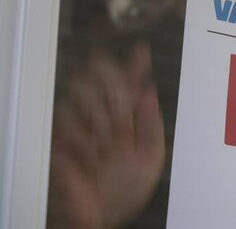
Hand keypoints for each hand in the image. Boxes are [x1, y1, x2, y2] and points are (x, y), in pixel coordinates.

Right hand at [47, 41, 164, 228]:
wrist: (101, 214)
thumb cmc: (124, 188)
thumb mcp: (151, 155)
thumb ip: (151, 122)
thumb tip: (148, 90)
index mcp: (127, 114)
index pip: (129, 78)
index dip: (135, 62)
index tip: (142, 50)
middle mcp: (102, 111)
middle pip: (99, 72)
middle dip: (114, 88)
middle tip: (123, 113)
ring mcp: (78, 120)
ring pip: (80, 90)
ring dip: (100, 119)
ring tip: (109, 145)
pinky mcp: (57, 133)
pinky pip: (66, 118)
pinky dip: (83, 138)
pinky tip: (92, 156)